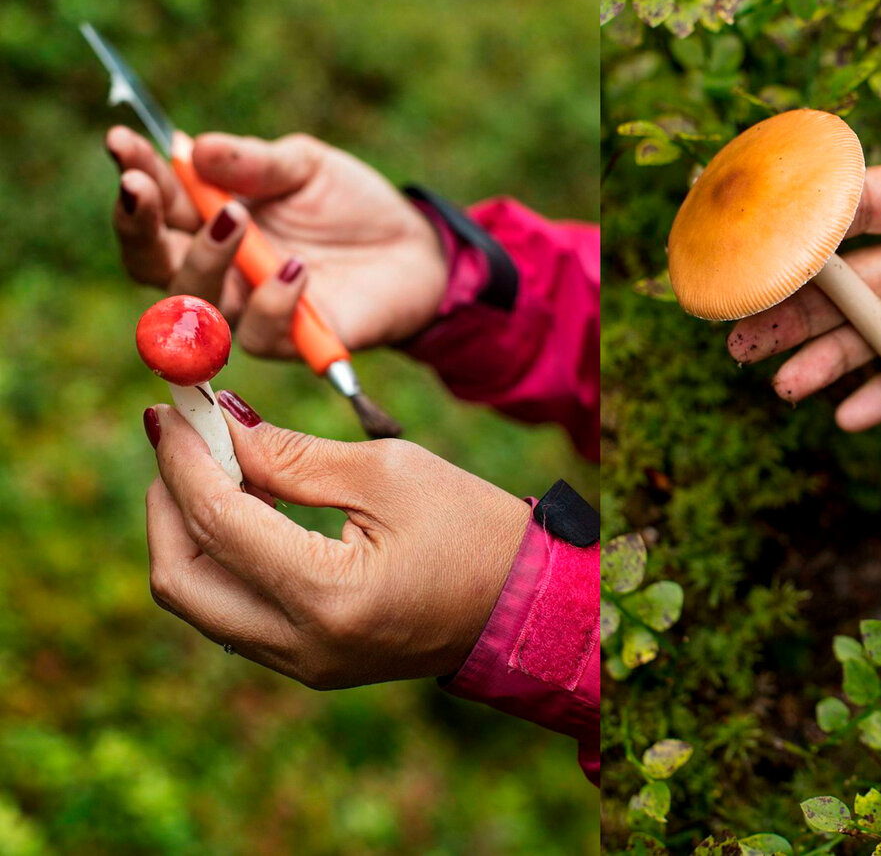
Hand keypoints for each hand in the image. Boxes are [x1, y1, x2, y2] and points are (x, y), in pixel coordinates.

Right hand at [109, 127, 447, 357]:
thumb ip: (255, 163)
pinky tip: (297, 269)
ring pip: (194, 304)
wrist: (416, 250)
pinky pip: (258, 334)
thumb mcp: (307, 167)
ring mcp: (249, 309)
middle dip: (138, 224)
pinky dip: (272, 301)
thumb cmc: (352, 205)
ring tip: (234, 217)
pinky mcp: (289, 343)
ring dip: (203, 259)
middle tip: (143, 186)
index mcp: (210, 219)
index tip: (121, 142)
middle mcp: (218, 269)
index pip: (156, 203)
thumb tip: (195, 148)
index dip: (135, 175)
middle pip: (152, 261)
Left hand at [143, 392, 530, 686]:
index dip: (183, 456)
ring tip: (212, 464)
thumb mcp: (387, 473)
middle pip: (181, 577)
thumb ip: (292, 455)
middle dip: (167, 499)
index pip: (218, 520)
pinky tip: (241, 505)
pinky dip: (221, 556)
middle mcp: (302, 644)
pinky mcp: (308, 662)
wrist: (524, 604)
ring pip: (199, 599)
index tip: (170, 407)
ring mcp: (302, 663)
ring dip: (188, 528)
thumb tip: (220, 424)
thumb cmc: (473, 528)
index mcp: (328, 595)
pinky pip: (232, 612)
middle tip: (180, 438)